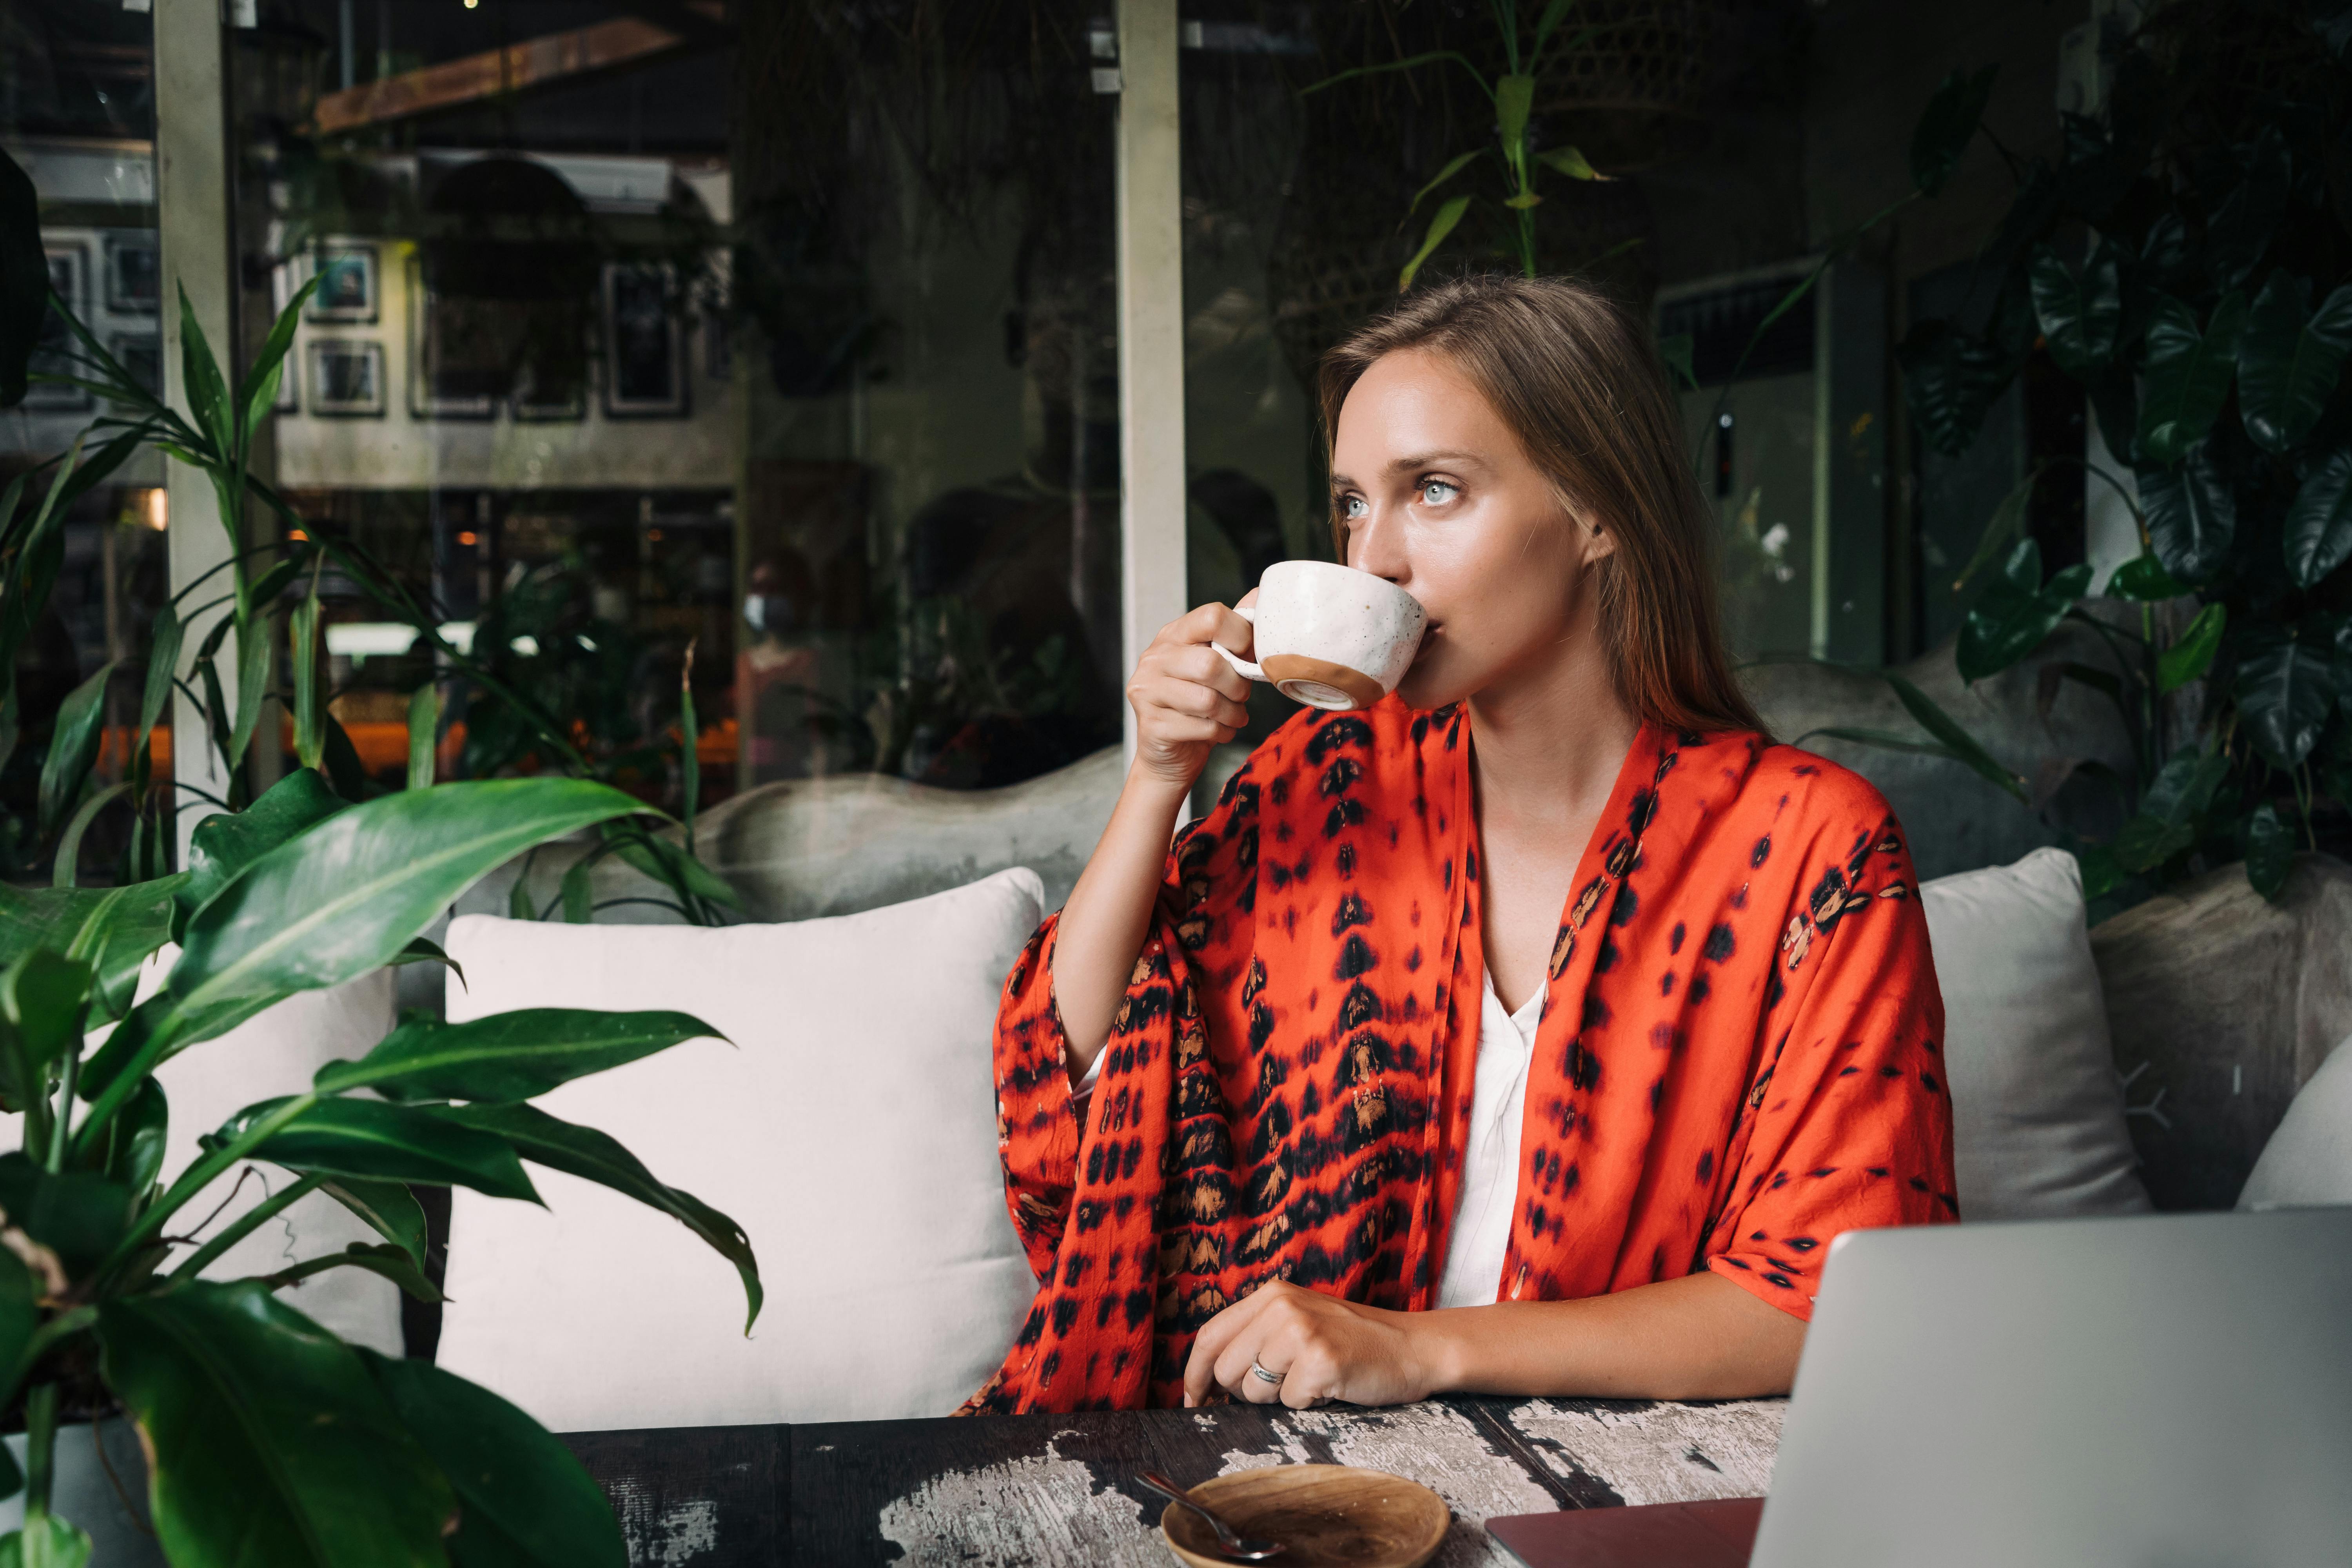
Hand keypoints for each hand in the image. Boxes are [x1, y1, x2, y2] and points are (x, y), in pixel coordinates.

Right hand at [1127, 595, 1256, 789]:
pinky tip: (1216, 731)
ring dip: (1232, 714)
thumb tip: (1261, 594)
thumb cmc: (1200, 705)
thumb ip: (1236, 633)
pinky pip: (1202, 727)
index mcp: (1173, 635)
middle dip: (1237, 686)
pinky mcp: (1151, 724)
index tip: (1246, 658)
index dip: (1241, 637)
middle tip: (1240, 696)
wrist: (1170, 754)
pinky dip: (1221, 733)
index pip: (1212, 617)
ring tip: (1231, 716)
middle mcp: (1154, 658)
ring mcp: (1147, 691)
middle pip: (1211, 663)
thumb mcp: (1220, 664)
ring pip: (1207, 700)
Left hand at [1182, 1281, 1441, 1409]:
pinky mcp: (1320, 1361)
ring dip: (1280, 1398)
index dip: (1194, 1374)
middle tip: (1284, 1383)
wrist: (1412, 1347)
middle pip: (1226, 1369)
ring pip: (1253, 1391)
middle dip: (1246, 1391)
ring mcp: (1301, 1332)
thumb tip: (1207, 1381)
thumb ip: (1256, 1336)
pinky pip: (1290, 1404)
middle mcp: (1281, 1307)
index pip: (1209, 1336)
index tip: (1193, 1401)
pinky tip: (1331, 1386)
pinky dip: (1309, 1404)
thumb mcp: (1299, 1320)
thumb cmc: (1352, 1341)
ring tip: (1313, 1378)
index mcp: (1271, 1294)